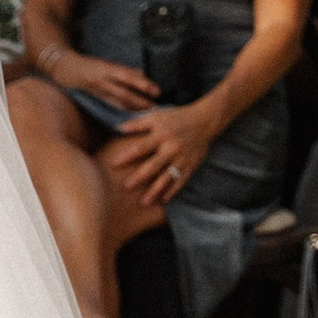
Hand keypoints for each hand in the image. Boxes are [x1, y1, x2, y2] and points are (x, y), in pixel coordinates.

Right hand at [53, 54, 158, 117]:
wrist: (63, 67)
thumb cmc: (86, 63)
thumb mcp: (104, 62)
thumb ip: (122, 69)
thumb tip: (141, 73)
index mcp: (106, 67)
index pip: (128, 76)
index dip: (143, 83)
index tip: (156, 90)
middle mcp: (102, 78)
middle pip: (124, 90)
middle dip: (140, 99)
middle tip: (155, 106)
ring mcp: (96, 88)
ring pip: (117, 99)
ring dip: (133, 106)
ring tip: (146, 111)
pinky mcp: (92, 95)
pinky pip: (109, 103)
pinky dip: (121, 108)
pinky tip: (130, 113)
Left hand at [100, 102, 214, 203]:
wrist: (204, 122)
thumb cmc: (176, 118)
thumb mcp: (156, 116)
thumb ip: (137, 123)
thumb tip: (117, 128)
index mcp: (161, 135)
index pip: (140, 147)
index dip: (127, 156)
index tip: (113, 164)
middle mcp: (171, 148)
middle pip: (153, 165)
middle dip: (139, 177)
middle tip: (125, 187)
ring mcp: (182, 159)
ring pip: (167, 177)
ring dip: (155, 190)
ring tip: (144, 202)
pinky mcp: (191, 166)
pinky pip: (181, 181)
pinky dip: (173, 191)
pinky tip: (164, 199)